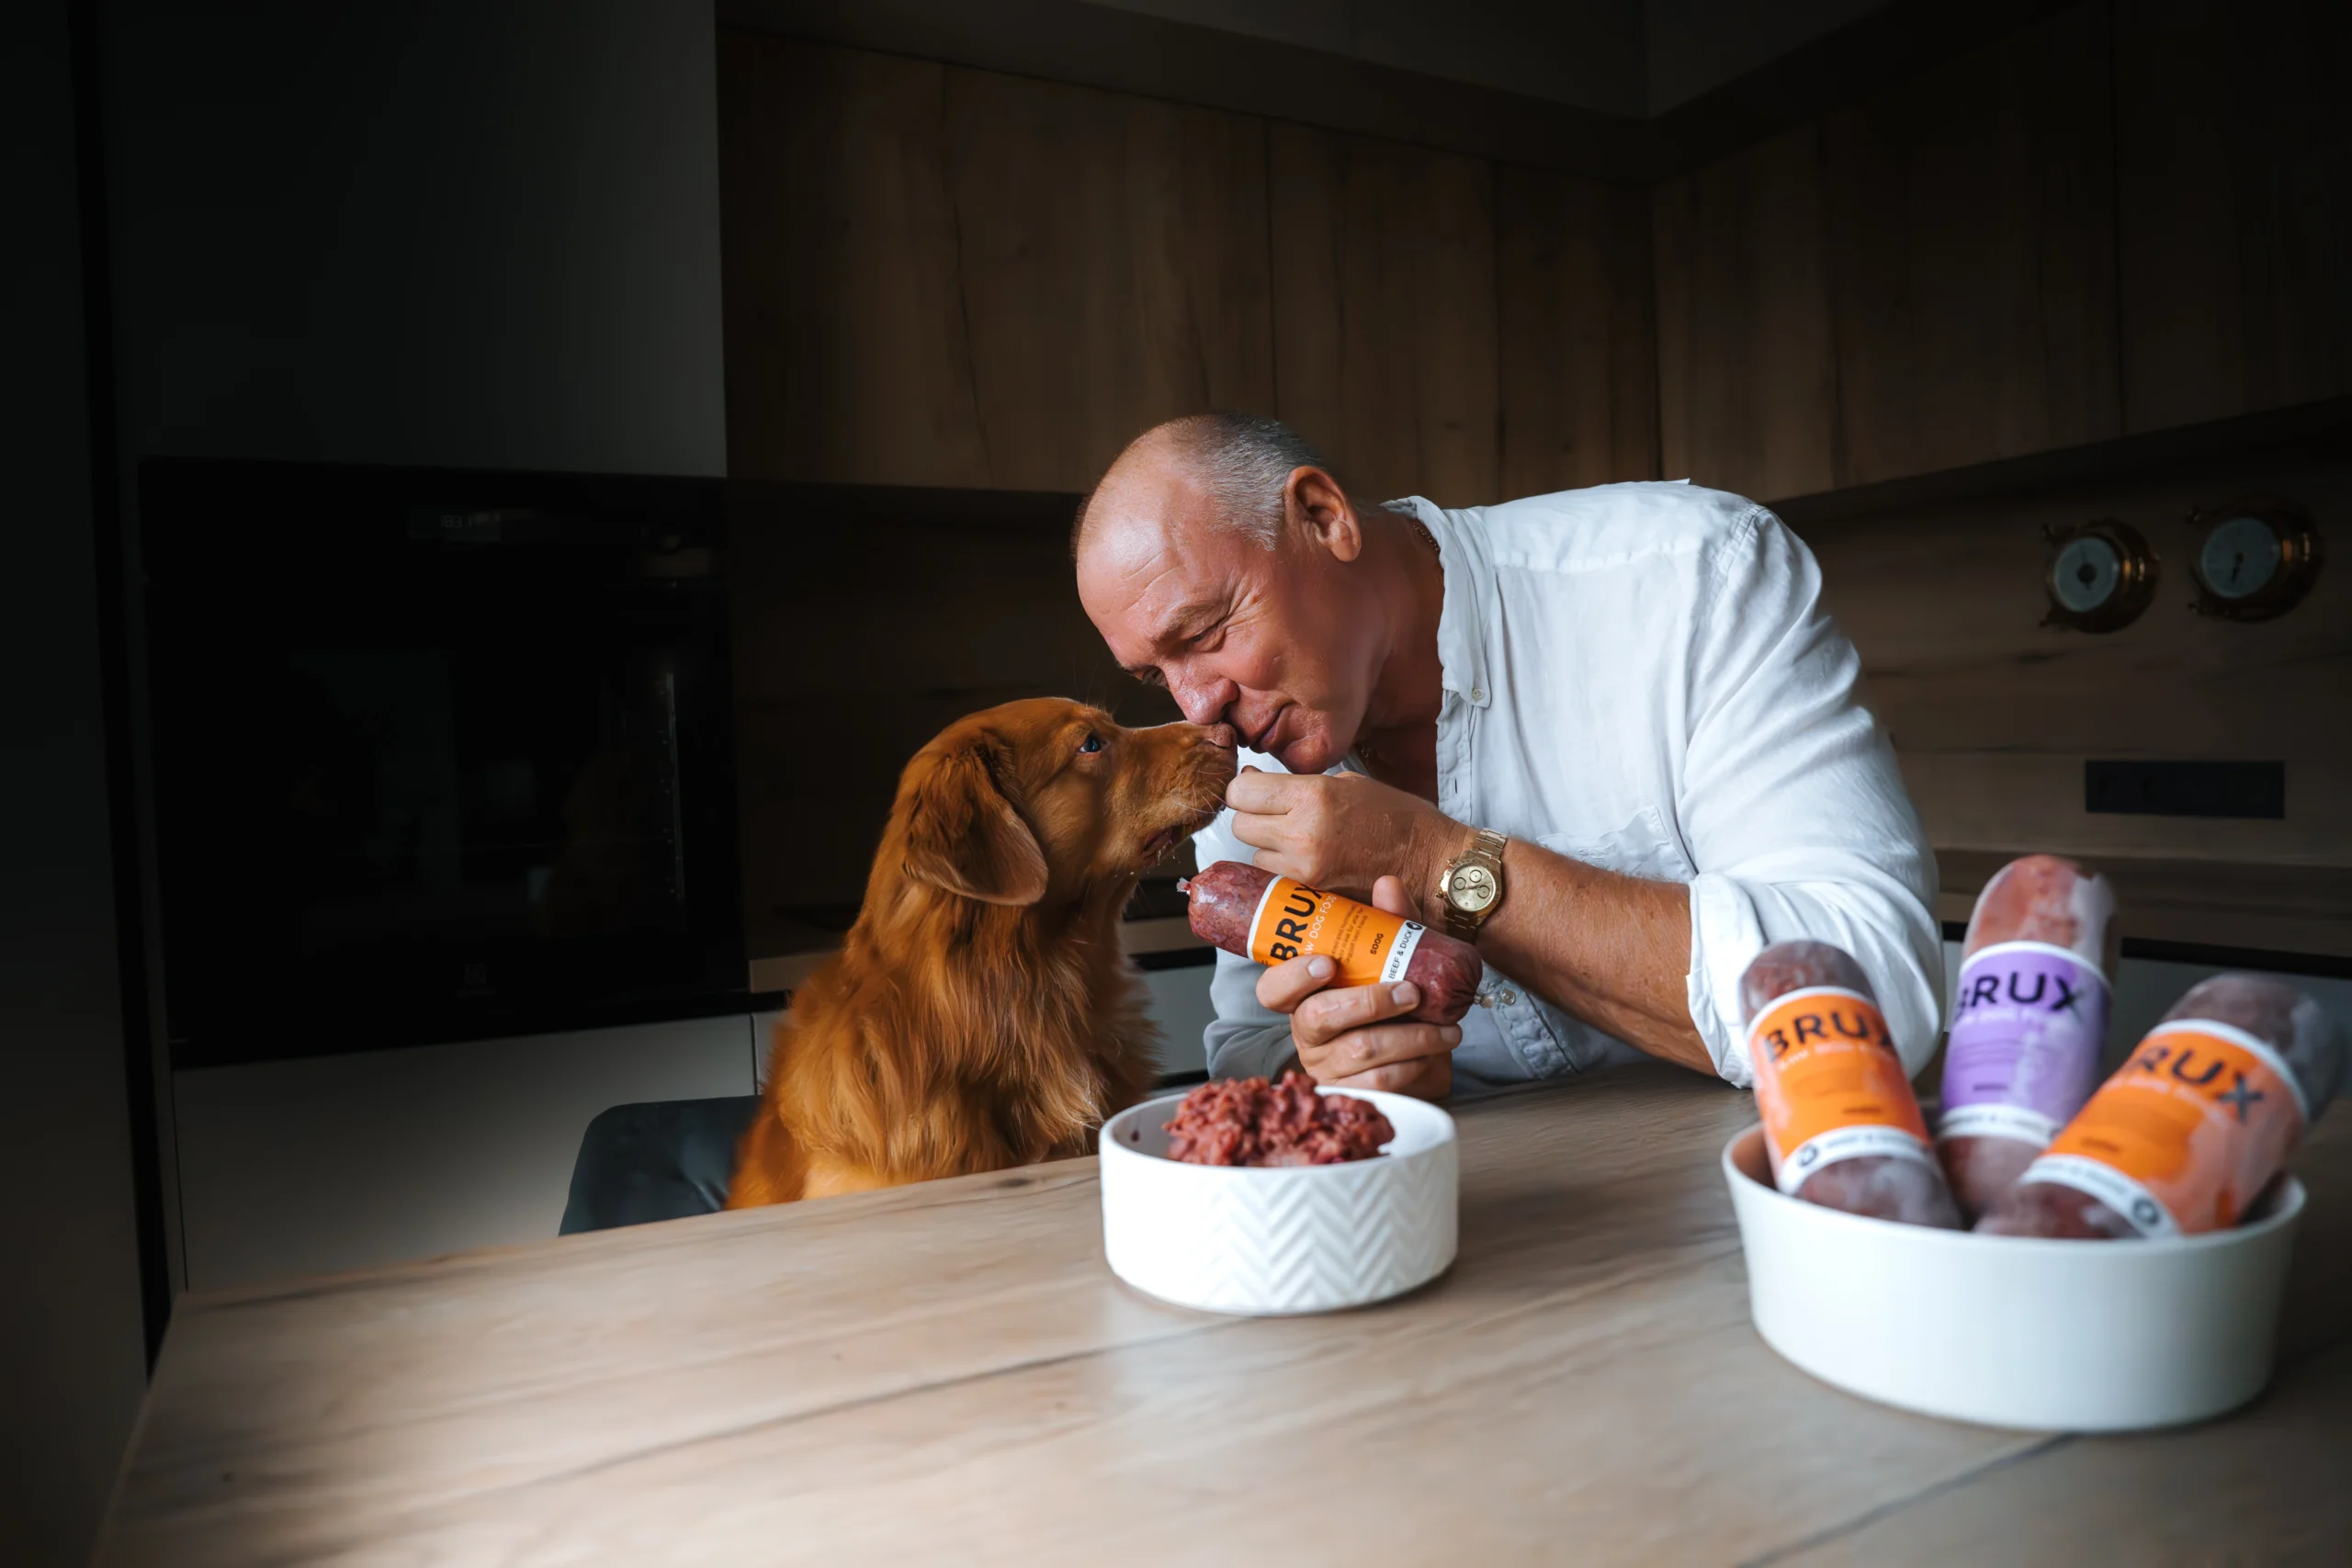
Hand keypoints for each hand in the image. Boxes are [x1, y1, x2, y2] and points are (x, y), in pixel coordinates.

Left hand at [1226, 767, 1459, 900]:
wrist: (1431, 862)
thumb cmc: (1397, 818)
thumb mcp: (1347, 783)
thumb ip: (1295, 785)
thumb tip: (1250, 782)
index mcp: (1313, 796)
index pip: (1241, 793)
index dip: (1244, 791)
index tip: (1253, 791)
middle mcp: (1303, 833)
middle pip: (1240, 826)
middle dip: (1252, 819)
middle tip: (1275, 816)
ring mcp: (1305, 869)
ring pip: (1254, 856)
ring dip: (1267, 849)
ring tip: (1299, 841)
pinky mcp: (1312, 894)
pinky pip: (1275, 880)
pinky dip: (1282, 872)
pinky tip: (1307, 862)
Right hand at [1253, 875, 1457, 1099]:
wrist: (1424, 1058)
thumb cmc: (1396, 1004)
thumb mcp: (1393, 960)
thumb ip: (1388, 925)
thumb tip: (1387, 885)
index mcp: (1304, 997)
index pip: (1272, 990)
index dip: (1293, 976)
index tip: (1327, 963)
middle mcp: (1308, 1032)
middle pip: (1319, 1018)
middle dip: (1370, 1002)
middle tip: (1412, 992)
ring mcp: (1328, 1067)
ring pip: (1360, 1051)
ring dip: (1411, 1036)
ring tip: (1447, 1027)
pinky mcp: (1355, 1094)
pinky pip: (1382, 1082)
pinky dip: (1416, 1064)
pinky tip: (1437, 1051)